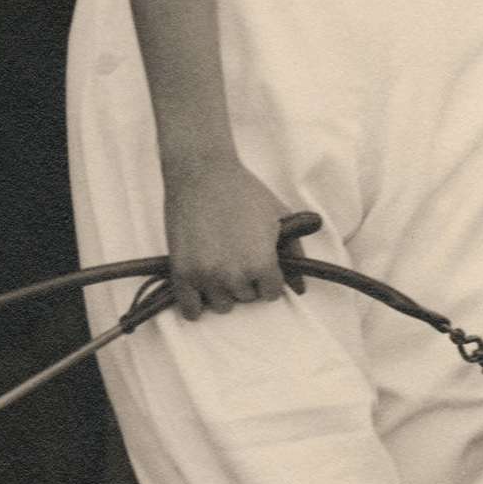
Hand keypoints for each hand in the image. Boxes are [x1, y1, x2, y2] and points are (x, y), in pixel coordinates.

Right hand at [161, 160, 304, 318]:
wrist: (202, 173)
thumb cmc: (243, 192)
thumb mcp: (279, 217)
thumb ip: (294, 253)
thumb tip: (301, 289)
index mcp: (261, 264)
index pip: (272, 293)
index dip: (268, 276)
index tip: (260, 261)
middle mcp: (234, 276)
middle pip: (247, 298)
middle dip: (246, 280)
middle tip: (237, 254)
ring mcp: (205, 277)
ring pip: (222, 305)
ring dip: (223, 290)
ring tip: (219, 263)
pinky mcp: (181, 273)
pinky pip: (191, 311)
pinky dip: (197, 305)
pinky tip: (201, 288)